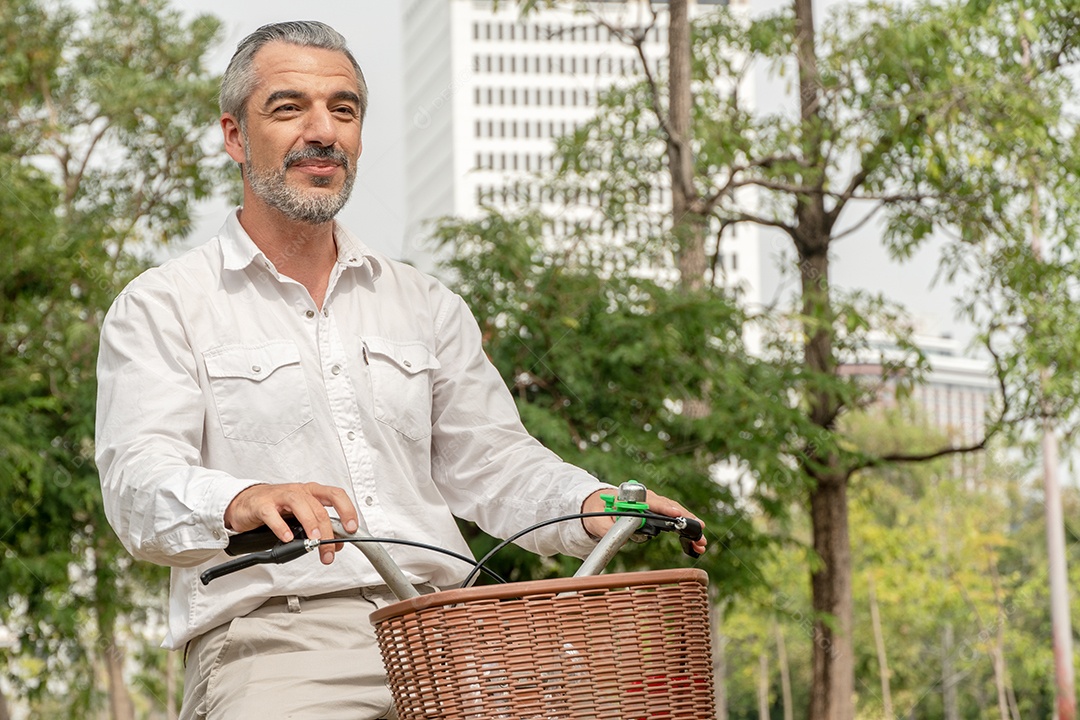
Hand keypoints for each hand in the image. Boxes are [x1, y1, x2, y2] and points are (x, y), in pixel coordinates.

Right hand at [224, 482, 359, 564]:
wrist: (246, 503)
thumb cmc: (277, 508)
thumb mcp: (302, 516)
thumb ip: (319, 527)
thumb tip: (336, 544)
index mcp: (312, 492)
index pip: (336, 495)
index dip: (347, 510)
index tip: (351, 528)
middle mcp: (298, 491)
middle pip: (319, 507)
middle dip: (327, 531)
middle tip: (329, 550)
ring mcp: (279, 496)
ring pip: (300, 504)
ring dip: (310, 523)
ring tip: (314, 541)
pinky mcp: (262, 505)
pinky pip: (272, 514)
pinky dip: (281, 527)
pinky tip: (287, 538)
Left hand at [581, 488, 706, 555]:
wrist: (596, 505)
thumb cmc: (597, 511)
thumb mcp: (597, 520)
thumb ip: (607, 527)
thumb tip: (618, 534)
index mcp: (633, 498)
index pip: (652, 502)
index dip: (665, 509)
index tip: (677, 514)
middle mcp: (647, 499)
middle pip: (670, 508)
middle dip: (686, 520)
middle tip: (700, 534)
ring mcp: (653, 506)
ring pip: (675, 515)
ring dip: (689, 528)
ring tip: (701, 543)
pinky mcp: (655, 515)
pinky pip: (673, 521)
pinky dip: (684, 531)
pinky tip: (694, 543)